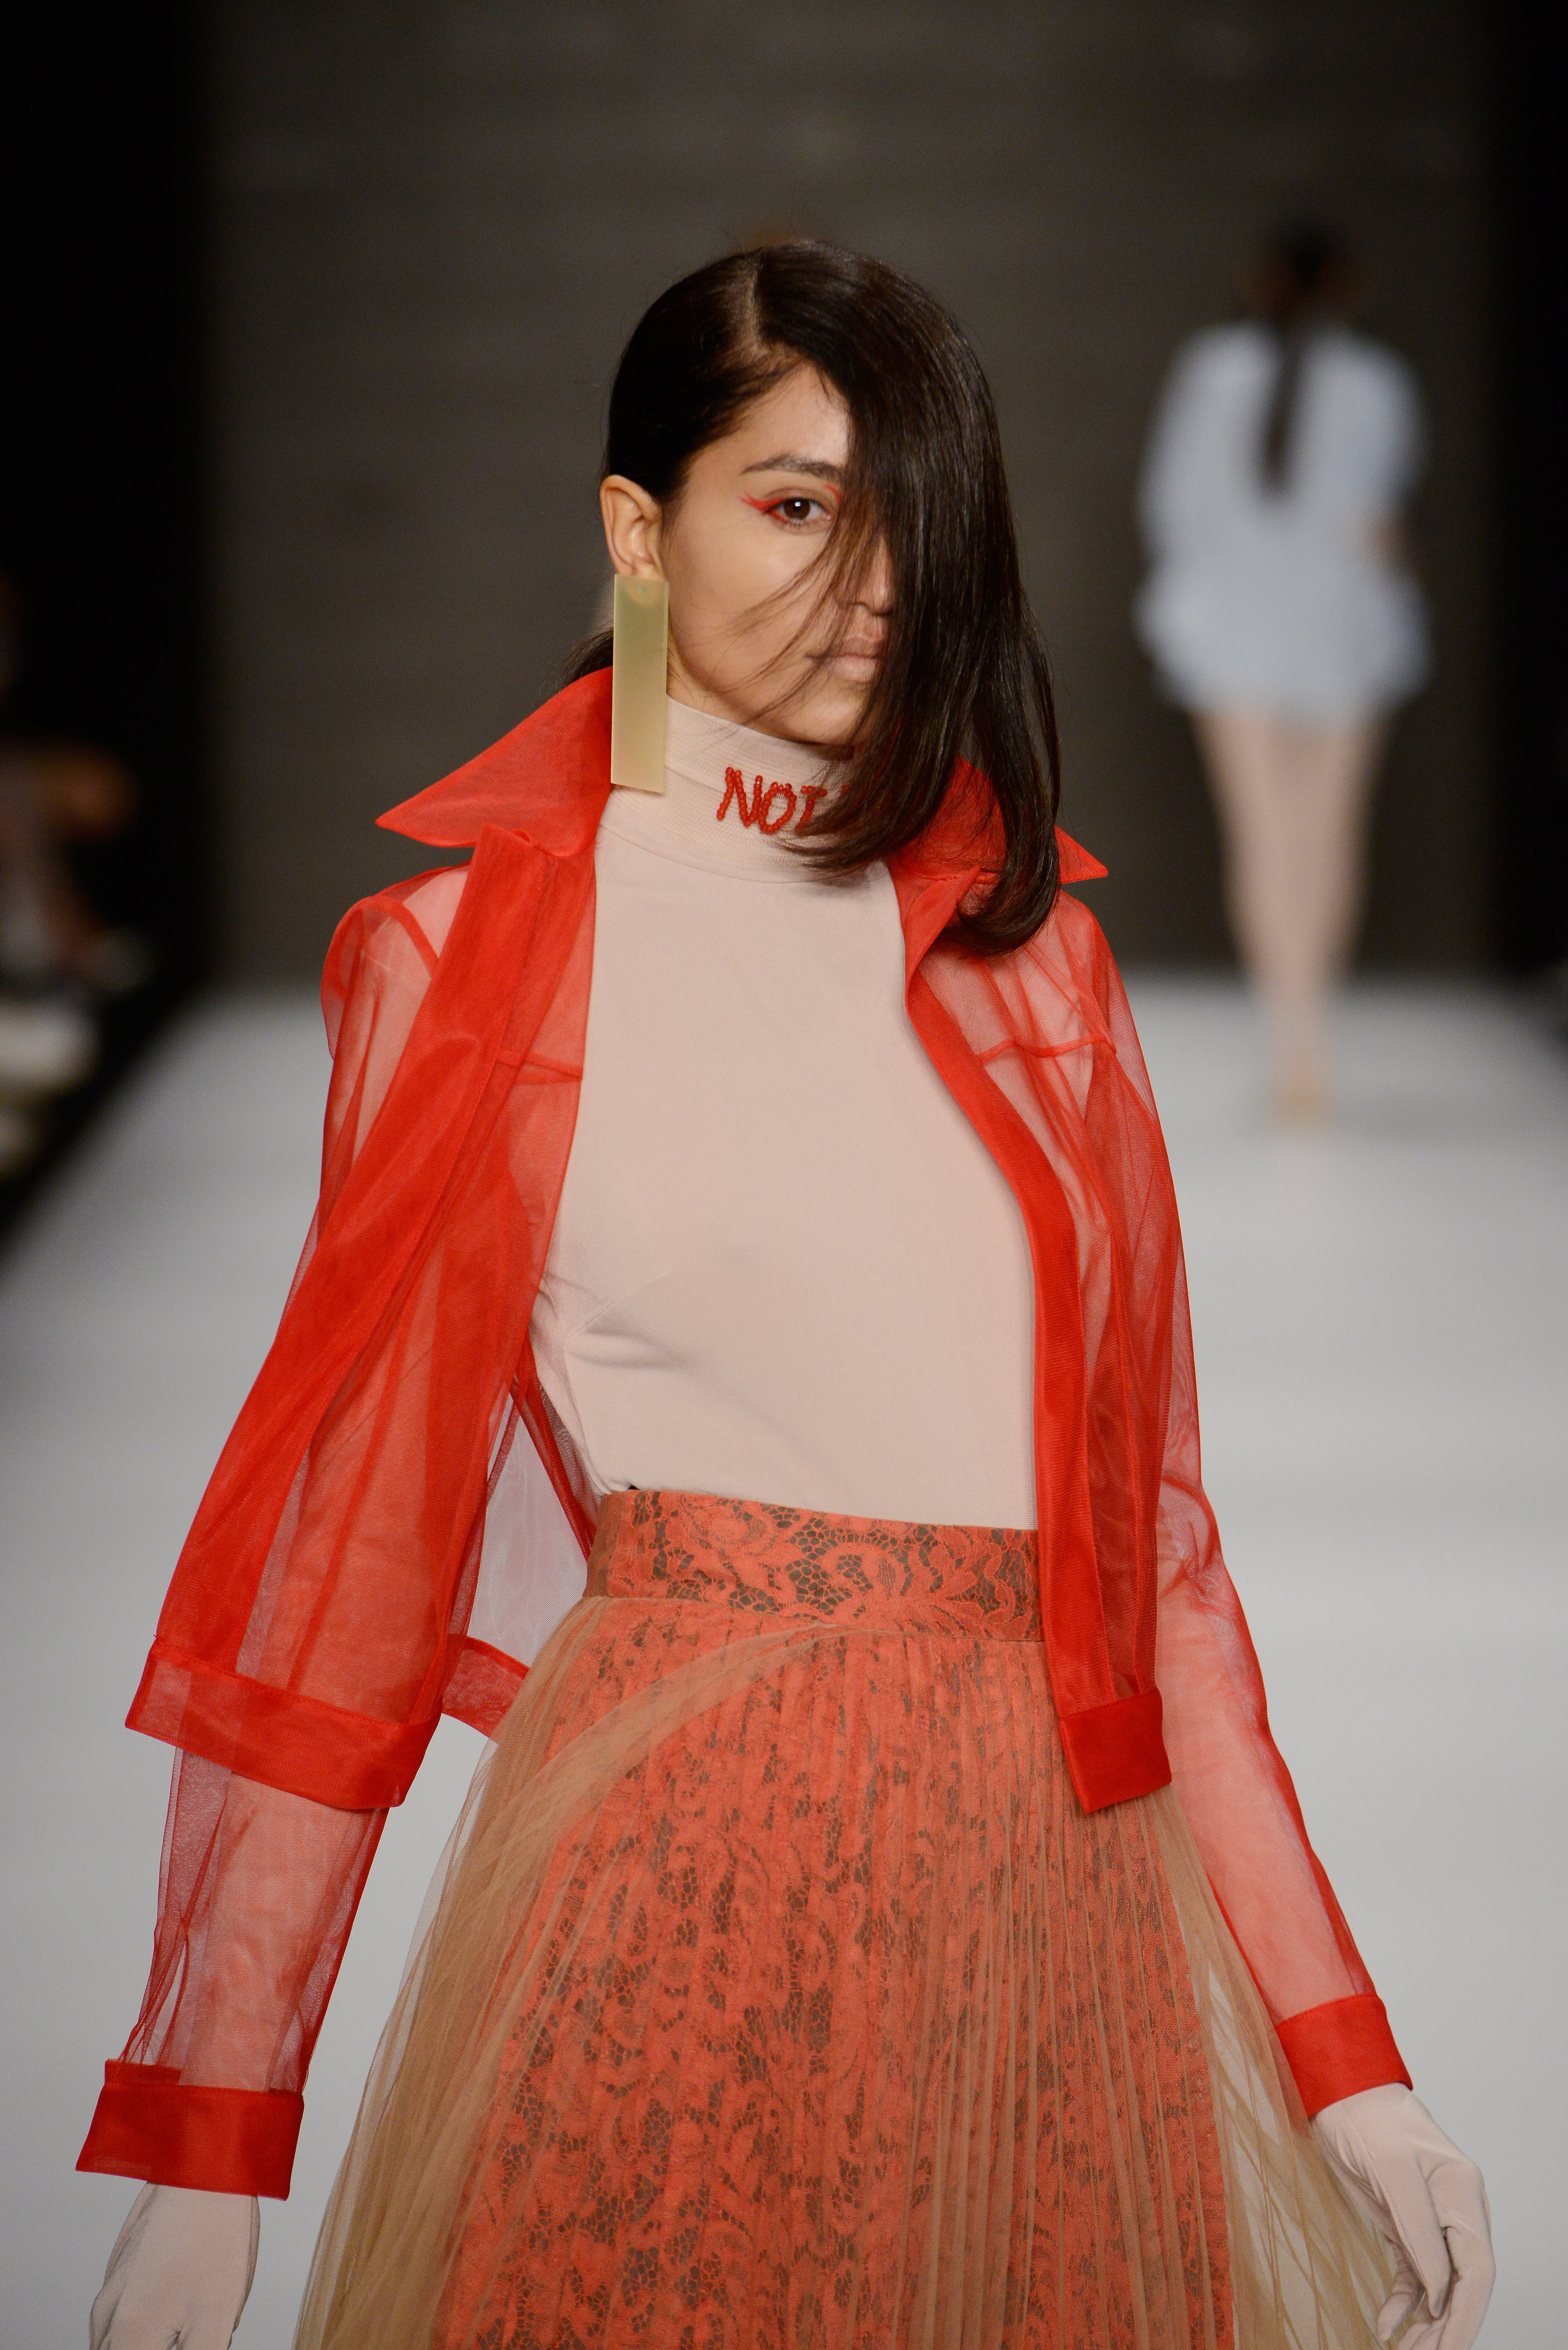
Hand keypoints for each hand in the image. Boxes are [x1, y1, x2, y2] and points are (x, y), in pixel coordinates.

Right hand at [89, 2184, 258, 2349]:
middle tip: (191, 2329)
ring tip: (191, 2314)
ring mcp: (112, 2288)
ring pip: (121, 2339)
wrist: (204, 2162)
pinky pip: (126, 2310)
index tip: (188, 2341)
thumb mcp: (216, 2321)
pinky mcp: (121, 2266)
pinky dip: (149, 2317)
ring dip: (153, 2337)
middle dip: (158, 2347)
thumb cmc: (213, 2235)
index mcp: (130, 2336)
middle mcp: (109, 2315)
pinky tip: (184, 2296)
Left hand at [1312, 2084, 1492, 2348]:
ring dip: (1425, 2322)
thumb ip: (1417, 2229)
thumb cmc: (1366, 2117)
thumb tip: (1438, 2290)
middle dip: (1446, 2327)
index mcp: (1463, 2194)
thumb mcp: (1392, 2170)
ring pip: (1438, 2284)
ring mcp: (1430, 2218)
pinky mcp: (1402, 2222)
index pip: (1478, 2269)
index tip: (1446, 2348)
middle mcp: (1454, 2210)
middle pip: (1462, 2283)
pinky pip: (1412, 2273)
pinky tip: (1388, 2322)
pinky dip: (1403, 2301)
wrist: (1338, 2090)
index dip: (1465, 2314)